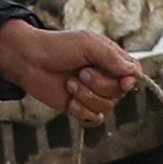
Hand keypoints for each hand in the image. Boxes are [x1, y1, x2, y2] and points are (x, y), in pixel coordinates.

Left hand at [0, 20, 143, 121]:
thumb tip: (134, 73)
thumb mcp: (87, 44)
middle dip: (99, 84)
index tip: (123, 81)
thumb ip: (111, 57)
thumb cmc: (57, 46)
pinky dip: (82, 111)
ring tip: (69, 83)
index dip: (130, 81)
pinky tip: (69, 101)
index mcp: (111, 60)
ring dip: (86, 96)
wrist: (28, 60)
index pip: (134, 75)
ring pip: (106, 107)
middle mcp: (106, 78)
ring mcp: (93, 94)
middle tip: (80, 72)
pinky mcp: (80, 107)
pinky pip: (94, 119)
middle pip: (119, 93)